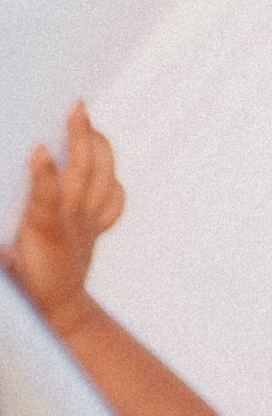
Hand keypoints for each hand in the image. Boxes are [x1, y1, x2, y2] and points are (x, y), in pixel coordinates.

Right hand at [7, 104, 124, 324]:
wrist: (59, 307)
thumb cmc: (24, 281)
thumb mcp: (5, 266)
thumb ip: (1, 252)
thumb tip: (0, 245)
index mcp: (43, 229)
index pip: (45, 195)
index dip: (44, 172)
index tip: (40, 148)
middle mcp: (71, 221)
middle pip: (83, 174)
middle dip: (82, 138)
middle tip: (77, 108)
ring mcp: (89, 223)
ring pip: (105, 179)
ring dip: (102, 148)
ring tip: (91, 124)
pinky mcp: (98, 228)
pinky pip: (115, 201)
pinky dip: (114, 180)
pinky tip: (105, 166)